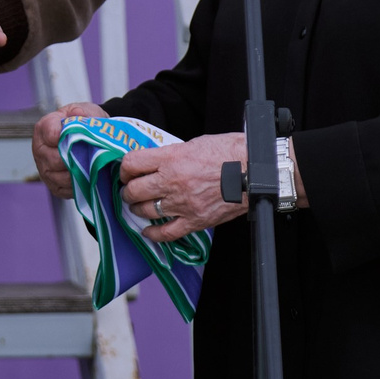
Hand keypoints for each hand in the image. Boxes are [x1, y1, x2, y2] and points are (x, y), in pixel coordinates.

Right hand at [31, 103, 97, 197]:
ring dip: (78, 173)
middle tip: (92, 155)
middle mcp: (40, 150)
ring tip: (92, 166)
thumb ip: (81, 111)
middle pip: (54, 159)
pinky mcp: (54, 186)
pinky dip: (78, 186)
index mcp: (44, 128)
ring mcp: (45, 169)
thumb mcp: (85, 111)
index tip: (78, 136)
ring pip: (60, 177)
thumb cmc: (84, 124)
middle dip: (75, 158)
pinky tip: (87, 178)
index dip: (65, 136)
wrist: (90, 138)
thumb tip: (78, 114)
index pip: (50, 133)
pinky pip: (65, 190)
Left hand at [118, 133, 249, 243]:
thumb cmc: (230, 153)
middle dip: (127, 190)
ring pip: (146, 211)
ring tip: (138, 206)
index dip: (124, 168)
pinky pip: (166, 233)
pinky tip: (148, 231)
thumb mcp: (194, 143)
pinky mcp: (195, 221)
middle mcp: (172, 182)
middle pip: (134, 190)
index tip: (126, 171)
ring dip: (137, 209)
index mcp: (171, 158)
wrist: (255, 171)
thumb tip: (155, 162)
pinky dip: (153, 234)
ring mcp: (183, 204)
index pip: (132, 163)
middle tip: (129, 190)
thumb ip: (171, 154)